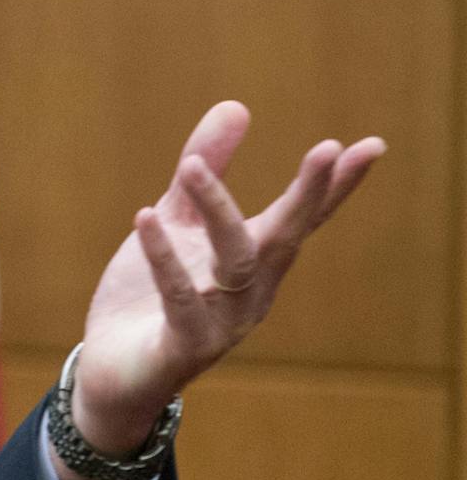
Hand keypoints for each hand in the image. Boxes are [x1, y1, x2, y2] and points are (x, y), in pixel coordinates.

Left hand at [72, 101, 383, 453]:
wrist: (108, 373)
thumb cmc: (147, 297)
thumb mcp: (174, 222)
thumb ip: (201, 171)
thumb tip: (236, 105)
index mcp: (253, 262)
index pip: (302, 218)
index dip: (334, 185)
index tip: (372, 145)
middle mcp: (249, 291)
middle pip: (286, 237)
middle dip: (308, 195)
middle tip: (328, 148)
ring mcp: (222, 322)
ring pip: (234, 262)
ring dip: (219, 212)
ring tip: (193, 168)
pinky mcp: (183, 345)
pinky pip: (180, 298)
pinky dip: (165, 258)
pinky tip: (145, 217)